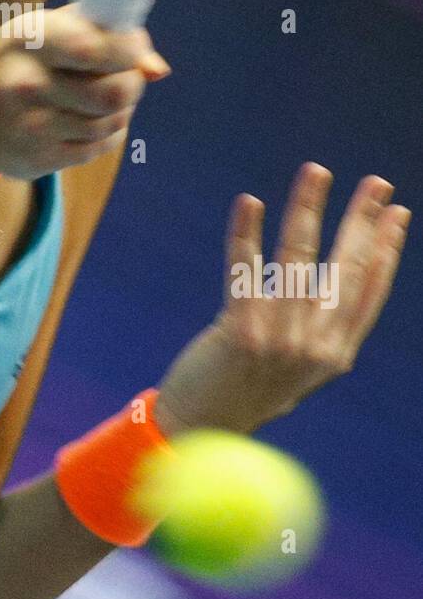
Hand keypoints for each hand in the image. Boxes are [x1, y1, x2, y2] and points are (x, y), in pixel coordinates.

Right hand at [0, 3, 170, 180]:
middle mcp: (28, 85)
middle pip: (115, 93)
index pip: (97, 48)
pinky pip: (97, 148)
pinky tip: (86, 118)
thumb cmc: (12, 61)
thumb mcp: (43, 32)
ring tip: (102, 95)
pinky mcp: (37, 160)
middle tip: (126, 73)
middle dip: (132, 82)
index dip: (131, 47)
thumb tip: (159, 69)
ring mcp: (31, 127)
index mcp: (30, 42)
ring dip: (120, 108)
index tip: (134, 43)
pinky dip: (105, 132)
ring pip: (112, 122)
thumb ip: (102, 36)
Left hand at [154, 163, 410, 436]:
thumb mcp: (297, 365)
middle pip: (346, 269)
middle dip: (363, 221)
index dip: (387, 250)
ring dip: (308, 208)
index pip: (370, 292)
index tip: (397, 213)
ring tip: (317, 171)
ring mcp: (279, 341)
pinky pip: (244, 271)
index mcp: (335, 354)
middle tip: (378, 182)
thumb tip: (340, 275)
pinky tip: (250, 202)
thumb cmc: (246, 386)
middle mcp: (314, 348)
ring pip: (298, 260)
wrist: (200, 427)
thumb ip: (320, 328)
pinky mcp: (240, 334)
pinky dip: (245, 233)